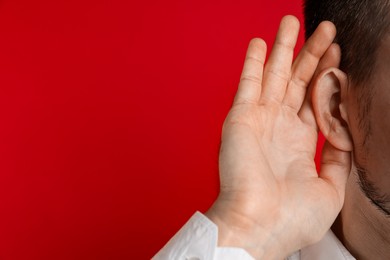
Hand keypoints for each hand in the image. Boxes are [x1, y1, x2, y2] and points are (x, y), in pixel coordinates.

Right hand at [205, 16, 350, 258]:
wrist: (259, 227)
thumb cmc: (291, 218)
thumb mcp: (331, 190)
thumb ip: (338, 160)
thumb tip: (346, 139)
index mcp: (297, 143)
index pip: (314, 100)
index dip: (326, 75)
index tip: (337, 53)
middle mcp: (277, 127)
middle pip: (297, 81)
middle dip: (310, 54)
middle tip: (323, 28)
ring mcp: (258, 120)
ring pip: (274, 76)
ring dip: (283, 49)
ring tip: (291, 22)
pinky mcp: (240, 118)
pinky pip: (248, 84)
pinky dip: (253, 64)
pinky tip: (259, 44)